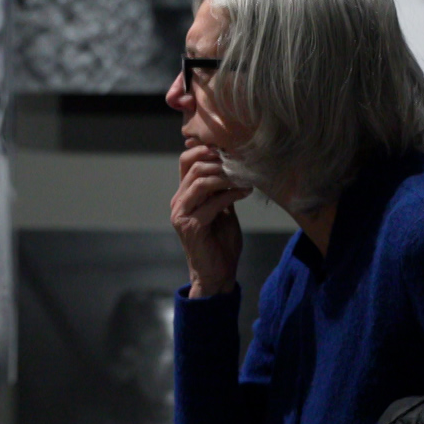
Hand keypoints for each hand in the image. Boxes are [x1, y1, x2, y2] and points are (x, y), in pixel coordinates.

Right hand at [172, 144, 252, 297]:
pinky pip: (212, 203)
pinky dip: (231, 195)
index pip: (186, 161)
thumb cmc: (221, 243)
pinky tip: (245, 192)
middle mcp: (178, 202)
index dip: (205, 150)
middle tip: (242, 163)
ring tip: (244, 177)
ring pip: (201, 182)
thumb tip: (234, 165)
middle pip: (194, 168)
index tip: (229, 149)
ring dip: (226, 177)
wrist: (217, 274)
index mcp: (184, 196)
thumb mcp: (223, 209)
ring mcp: (181, 214)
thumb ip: (222, 190)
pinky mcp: (190, 226)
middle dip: (220, 162)